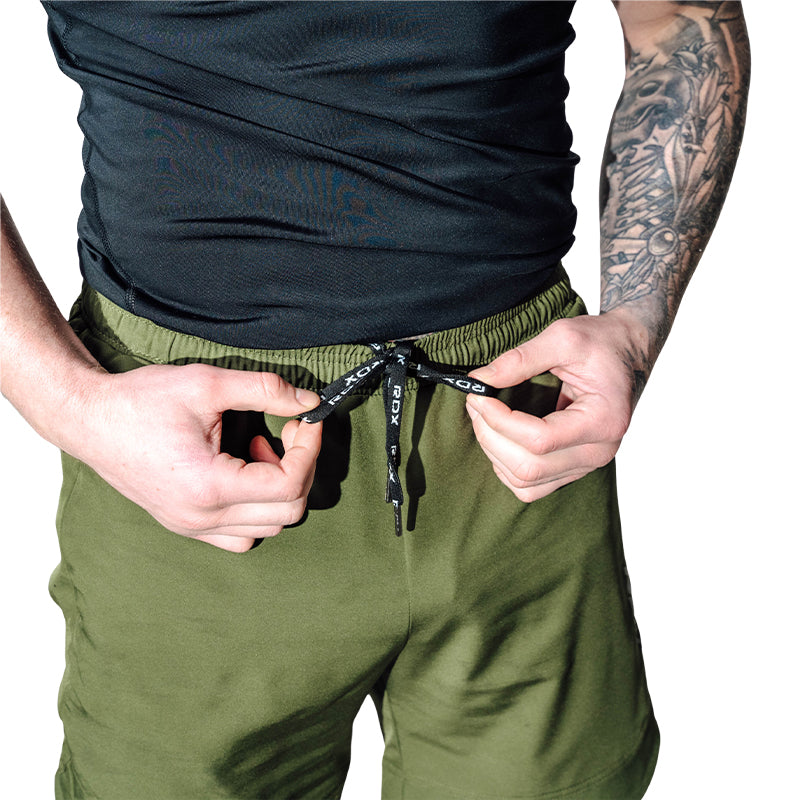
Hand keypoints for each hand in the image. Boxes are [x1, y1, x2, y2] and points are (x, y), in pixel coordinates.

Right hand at [70, 363, 321, 551]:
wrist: (88, 420)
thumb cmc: (139, 401)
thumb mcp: (206, 384)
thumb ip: (265, 390)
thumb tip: (309, 401)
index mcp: (209, 487)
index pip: (289, 485)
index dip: (309, 450)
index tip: (306, 420)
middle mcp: (202, 517)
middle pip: (288, 512)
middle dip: (301, 467)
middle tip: (288, 431)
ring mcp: (192, 526)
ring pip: (269, 528)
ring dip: (279, 489)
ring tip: (257, 449)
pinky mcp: (186, 524)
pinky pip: (241, 535)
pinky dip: (257, 508)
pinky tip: (242, 471)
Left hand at [466, 310, 649, 501]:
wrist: (627, 352)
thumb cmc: (602, 343)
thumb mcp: (563, 337)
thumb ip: (520, 359)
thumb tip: (479, 379)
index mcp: (604, 421)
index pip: (539, 439)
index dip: (499, 420)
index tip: (478, 395)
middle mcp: (598, 451)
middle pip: (529, 467)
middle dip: (490, 435)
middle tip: (476, 403)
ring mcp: (587, 464)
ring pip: (526, 483)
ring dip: (494, 453)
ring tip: (485, 418)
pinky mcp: (574, 468)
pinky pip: (531, 488)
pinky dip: (506, 468)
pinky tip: (500, 438)